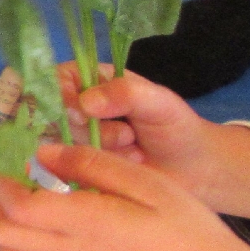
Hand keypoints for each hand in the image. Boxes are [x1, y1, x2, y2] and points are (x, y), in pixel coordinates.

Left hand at [0, 141, 249, 250]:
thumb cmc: (180, 222)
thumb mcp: (142, 180)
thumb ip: (90, 165)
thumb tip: (42, 153)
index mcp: (82, 221)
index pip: (17, 207)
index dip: (4, 180)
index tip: (15, 157)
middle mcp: (67, 248)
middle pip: (0, 233)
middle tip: (14, 174)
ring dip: (3, 224)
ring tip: (23, 198)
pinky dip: (20, 243)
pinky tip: (44, 220)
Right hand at [69, 71, 249, 213]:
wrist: (193, 172)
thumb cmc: (177, 129)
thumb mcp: (159, 102)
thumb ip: (125, 94)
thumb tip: (84, 103)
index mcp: (93, 81)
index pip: (56, 79)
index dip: (61, 95)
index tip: (83, 113)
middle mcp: (78, 107)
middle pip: (55, 114)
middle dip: (91, 128)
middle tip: (128, 135)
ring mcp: (76, 138)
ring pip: (62, 141)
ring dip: (100, 149)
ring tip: (133, 150)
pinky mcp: (79, 165)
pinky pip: (69, 165)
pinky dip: (96, 168)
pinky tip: (123, 166)